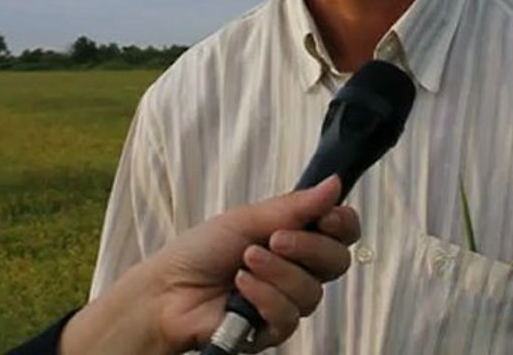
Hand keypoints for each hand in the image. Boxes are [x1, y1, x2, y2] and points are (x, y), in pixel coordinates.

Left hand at [60, 176, 359, 354]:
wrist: (169, 289)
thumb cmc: (203, 248)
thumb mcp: (248, 218)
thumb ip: (295, 206)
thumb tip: (335, 183)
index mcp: (297, 235)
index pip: (343, 231)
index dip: (343, 224)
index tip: (328, 217)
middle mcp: (300, 268)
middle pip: (337, 261)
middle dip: (309, 248)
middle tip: (276, 239)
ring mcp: (288, 299)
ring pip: (313, 291)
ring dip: (278, 273)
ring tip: (245, 262)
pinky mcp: (274, 329)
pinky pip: (290, 316)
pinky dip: (266, 297)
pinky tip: (241, 287)